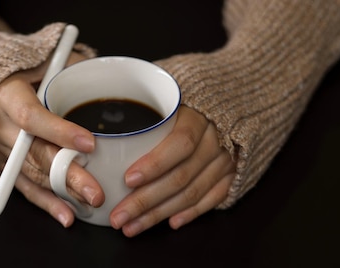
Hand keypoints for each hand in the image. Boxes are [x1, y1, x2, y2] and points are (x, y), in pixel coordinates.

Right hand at [0, 52, 102, 226]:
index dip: (60, 132)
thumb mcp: (38, 56)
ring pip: (32, 175)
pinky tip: (66, 216)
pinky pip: (24, 188)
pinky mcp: (1, 164)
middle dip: (68, 175)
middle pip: (35, 155)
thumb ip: (68, 65)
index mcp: (7, 94)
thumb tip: (104, 75)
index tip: (89, 143)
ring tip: (90, 204)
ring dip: (62, 192)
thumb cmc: (14, 66)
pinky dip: (46, 203)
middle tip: (95, 192)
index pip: (32, 117)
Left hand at [110, 106, 235, 236]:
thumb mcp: (169, 99)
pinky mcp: (233, 175)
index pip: (179, 143)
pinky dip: (191, 213)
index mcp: (198, 116)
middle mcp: (216, 140)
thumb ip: (144, 113)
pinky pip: (212, 199)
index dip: (154, 164)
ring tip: (132, 226)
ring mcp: (226, 160)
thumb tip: (105, 131)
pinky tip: (171, 223)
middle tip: (119, 216)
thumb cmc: (188, 102)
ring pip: (192, 193)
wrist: (235, 102)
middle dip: (145, 200)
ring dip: (159, 213)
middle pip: (180, 176)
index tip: (128, 180)